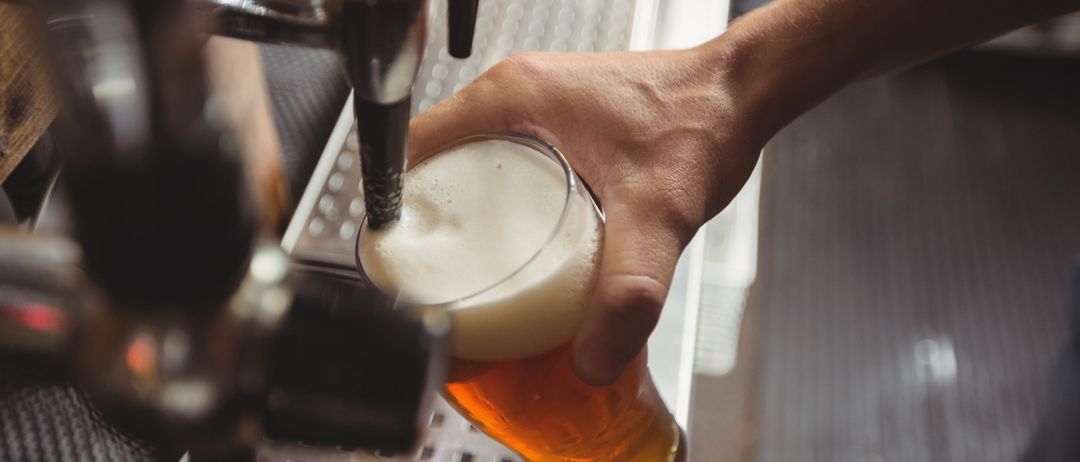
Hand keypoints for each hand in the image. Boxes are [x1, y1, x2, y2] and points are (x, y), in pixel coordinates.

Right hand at [408, 46, 762, 384]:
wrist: (741, 95)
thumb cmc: (700, 120)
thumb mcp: (658, 212)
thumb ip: (627, 290)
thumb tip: (592, 357)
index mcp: (511, 97)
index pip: (411, 148)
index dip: (392, 206)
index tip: (398, 257)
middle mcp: (515, 94)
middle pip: (435, 163)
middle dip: (429, 223)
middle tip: (438, 279)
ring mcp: (536, 106)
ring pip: (471, 165)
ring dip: (465, 215)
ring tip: (472, 272)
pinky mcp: (558, 123)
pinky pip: (504, 164)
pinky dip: (500, 205)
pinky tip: (521, 246)